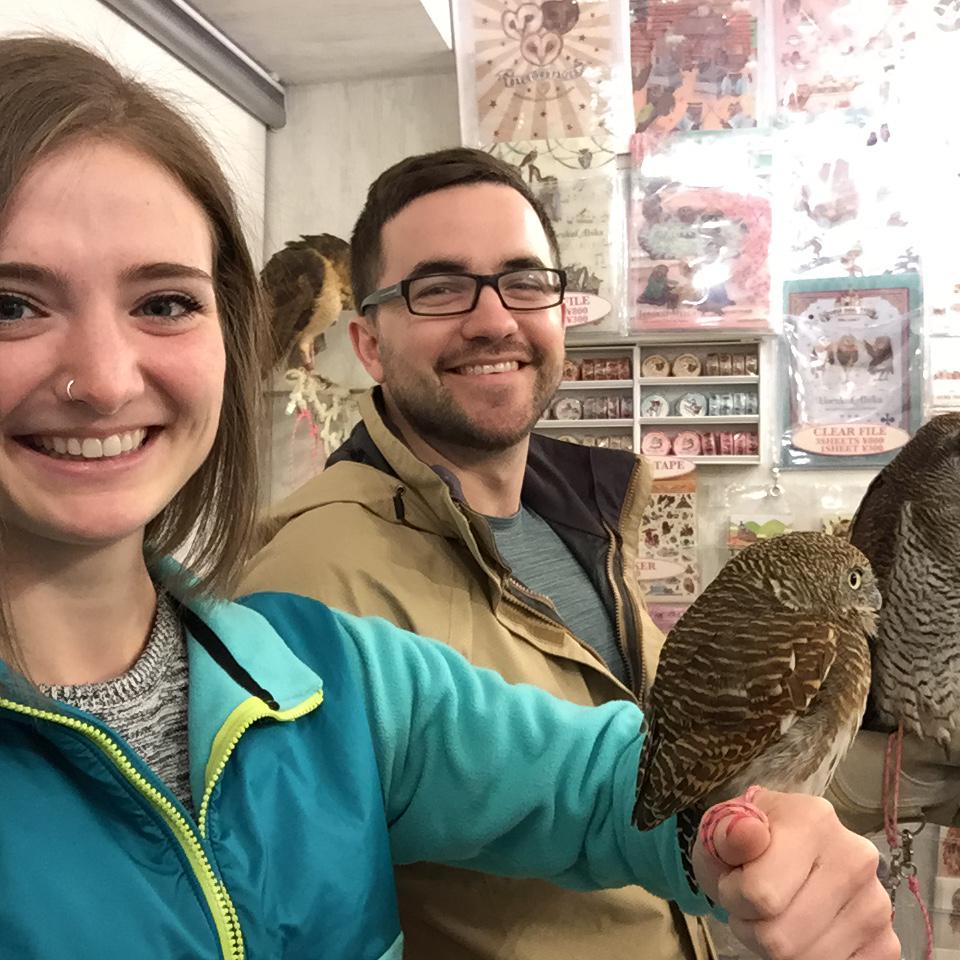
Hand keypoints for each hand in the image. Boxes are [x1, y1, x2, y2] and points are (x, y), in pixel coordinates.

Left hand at [692, 790, 898, 959]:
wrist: (774, 856)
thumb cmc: (745, 846)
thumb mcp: (722, 831)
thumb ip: (728, 834)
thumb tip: (747, 832)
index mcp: (814, 820)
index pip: (761, 895)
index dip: (733, 896)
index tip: (734, 878)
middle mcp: (856, 859)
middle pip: (781, 939)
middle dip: (753, 927)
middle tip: (753, 903)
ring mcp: (877, 903)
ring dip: (776, 948)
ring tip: (775, 914)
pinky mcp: (888, 942)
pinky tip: (804, 931)